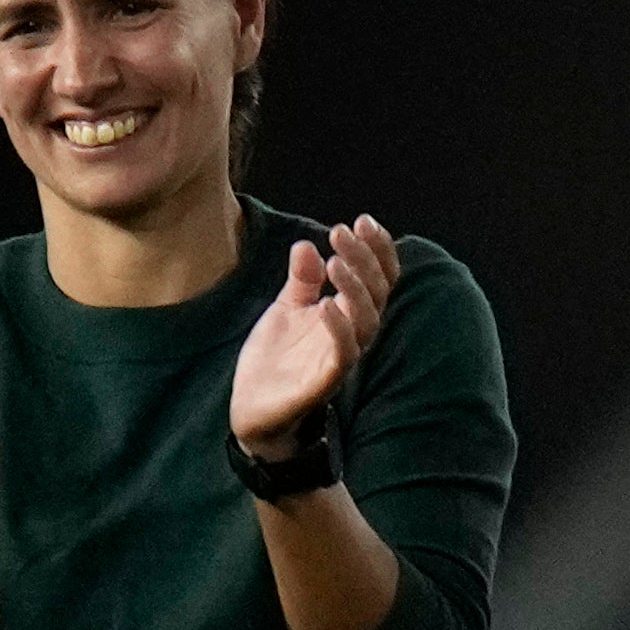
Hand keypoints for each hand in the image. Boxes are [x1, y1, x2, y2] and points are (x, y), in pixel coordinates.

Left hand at [230, 217, 396, 456]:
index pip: (378, 277)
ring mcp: (341, 358)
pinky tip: (326, 304)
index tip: (362, 220)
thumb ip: (301, 281)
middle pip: (378, 292)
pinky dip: (339, 328)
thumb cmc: (275, 360)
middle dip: (364, 259)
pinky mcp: (325, 381)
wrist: (251, 409)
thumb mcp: (286, 310)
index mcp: (348, 314)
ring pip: (368, 321)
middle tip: (340, 232)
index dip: (377, 249)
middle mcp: (352, 334)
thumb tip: (305, 245)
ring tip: (336, 262)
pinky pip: (344, 353)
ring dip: (355, 288)